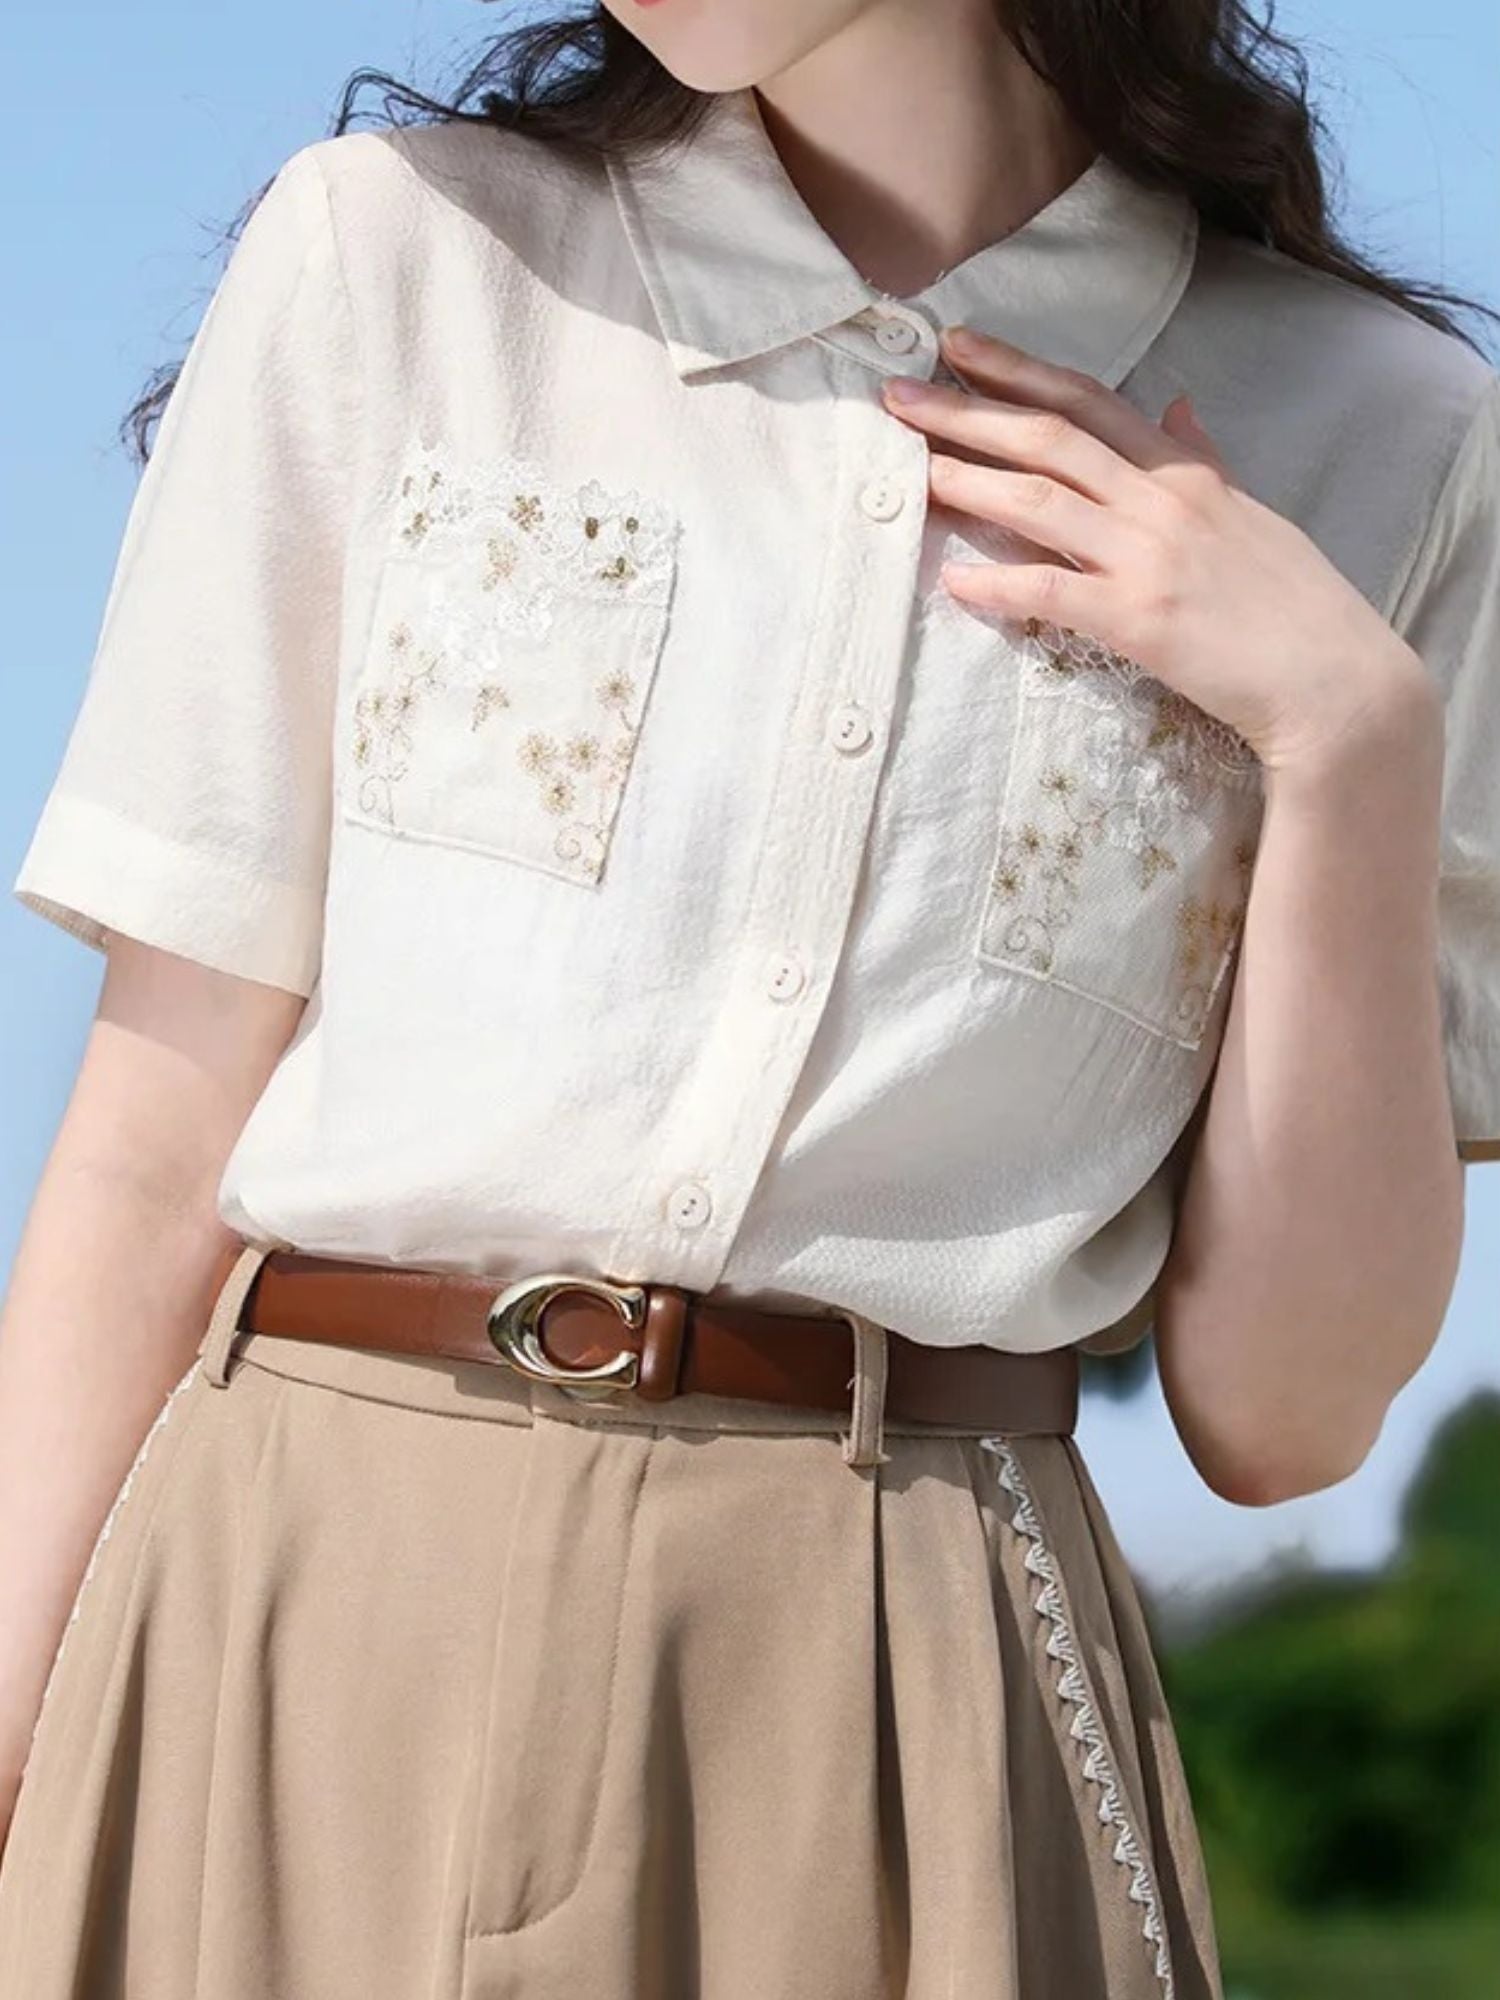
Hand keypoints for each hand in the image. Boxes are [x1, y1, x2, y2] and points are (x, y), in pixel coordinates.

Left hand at [880, 325, 1433, 772]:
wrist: (1335, 680)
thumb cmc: (1294, 606)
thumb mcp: (1253, 516)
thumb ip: (1206, 460)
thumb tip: (1179, 405)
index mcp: (1185, 473)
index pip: (1090, 401)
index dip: (1020, 371)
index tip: (960, 347)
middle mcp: (1160, 502)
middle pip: (1049, 438)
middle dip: (968, 412)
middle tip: (898, 394)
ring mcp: (1148, 558)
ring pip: (1040, 503)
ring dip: (967, 481)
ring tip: (910, 469)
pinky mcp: (1139, 621)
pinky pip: (1051, 593)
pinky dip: (997, 586)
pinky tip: (951, 581)